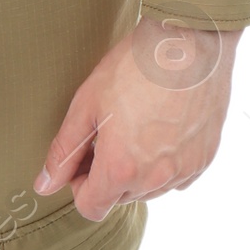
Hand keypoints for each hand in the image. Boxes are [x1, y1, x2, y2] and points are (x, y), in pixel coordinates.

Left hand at [32, 13, 243, 221]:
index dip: (79, 186)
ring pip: (149, 189)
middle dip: (108, 174)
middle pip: (120, 198)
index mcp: (121, 169)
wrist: (190, 42)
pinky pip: (177, 177)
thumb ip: (63, 152)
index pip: (91, 208)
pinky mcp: (205, 159)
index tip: (83, 157)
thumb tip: (44, 186)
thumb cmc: (135, 67)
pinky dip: (165, 163)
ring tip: (137, 125)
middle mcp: (155, 179)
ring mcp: (185, 171)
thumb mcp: (86, 105)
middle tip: (108, 132)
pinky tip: (162, 129)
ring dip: (137, 170)